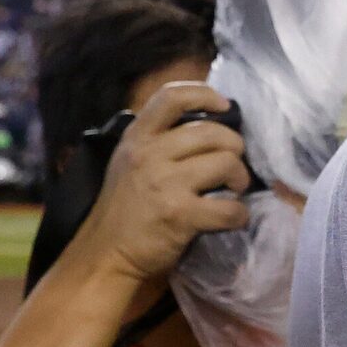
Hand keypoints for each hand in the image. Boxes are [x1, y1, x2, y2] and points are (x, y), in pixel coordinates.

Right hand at [67, 81, 252, 293]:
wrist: (106, 252)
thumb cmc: (126, 206)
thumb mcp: (130, 159)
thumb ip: (160, 139)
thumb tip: (210, 123)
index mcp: (138, 136)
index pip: (172, 96)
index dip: (205, 94)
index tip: (225, 106)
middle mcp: (149, 153)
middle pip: (213, 132)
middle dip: (235, 148)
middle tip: (232, 167)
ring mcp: (164, 184)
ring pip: (227, 163)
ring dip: (240, 179)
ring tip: (234, 190)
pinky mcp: (180, 215)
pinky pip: (230, 207)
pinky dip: (239, 214)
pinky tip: (231, 218)